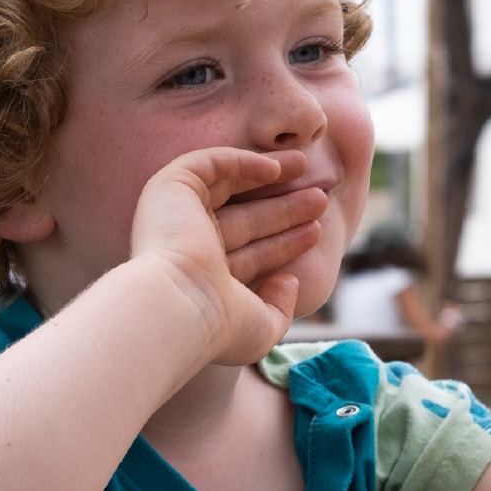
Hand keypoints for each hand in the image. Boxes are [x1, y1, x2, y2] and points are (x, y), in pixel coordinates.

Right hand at [128, 148, 323, 364]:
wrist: (179, 305)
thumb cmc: (218, 325)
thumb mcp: (261, 328)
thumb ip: (279, 307)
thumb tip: (288, 280)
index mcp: (205, 278)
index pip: (252, 254)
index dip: (285, 242)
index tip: (317, 230)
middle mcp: (188, 245)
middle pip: (246, 219)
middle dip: (285, 208)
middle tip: (320, 198)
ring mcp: (176, 215)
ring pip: (230, 186)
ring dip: (269, 175)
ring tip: (307, 165)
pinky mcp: (170, 188)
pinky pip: (211, 164)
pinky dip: (242, 162)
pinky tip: (277, 169)